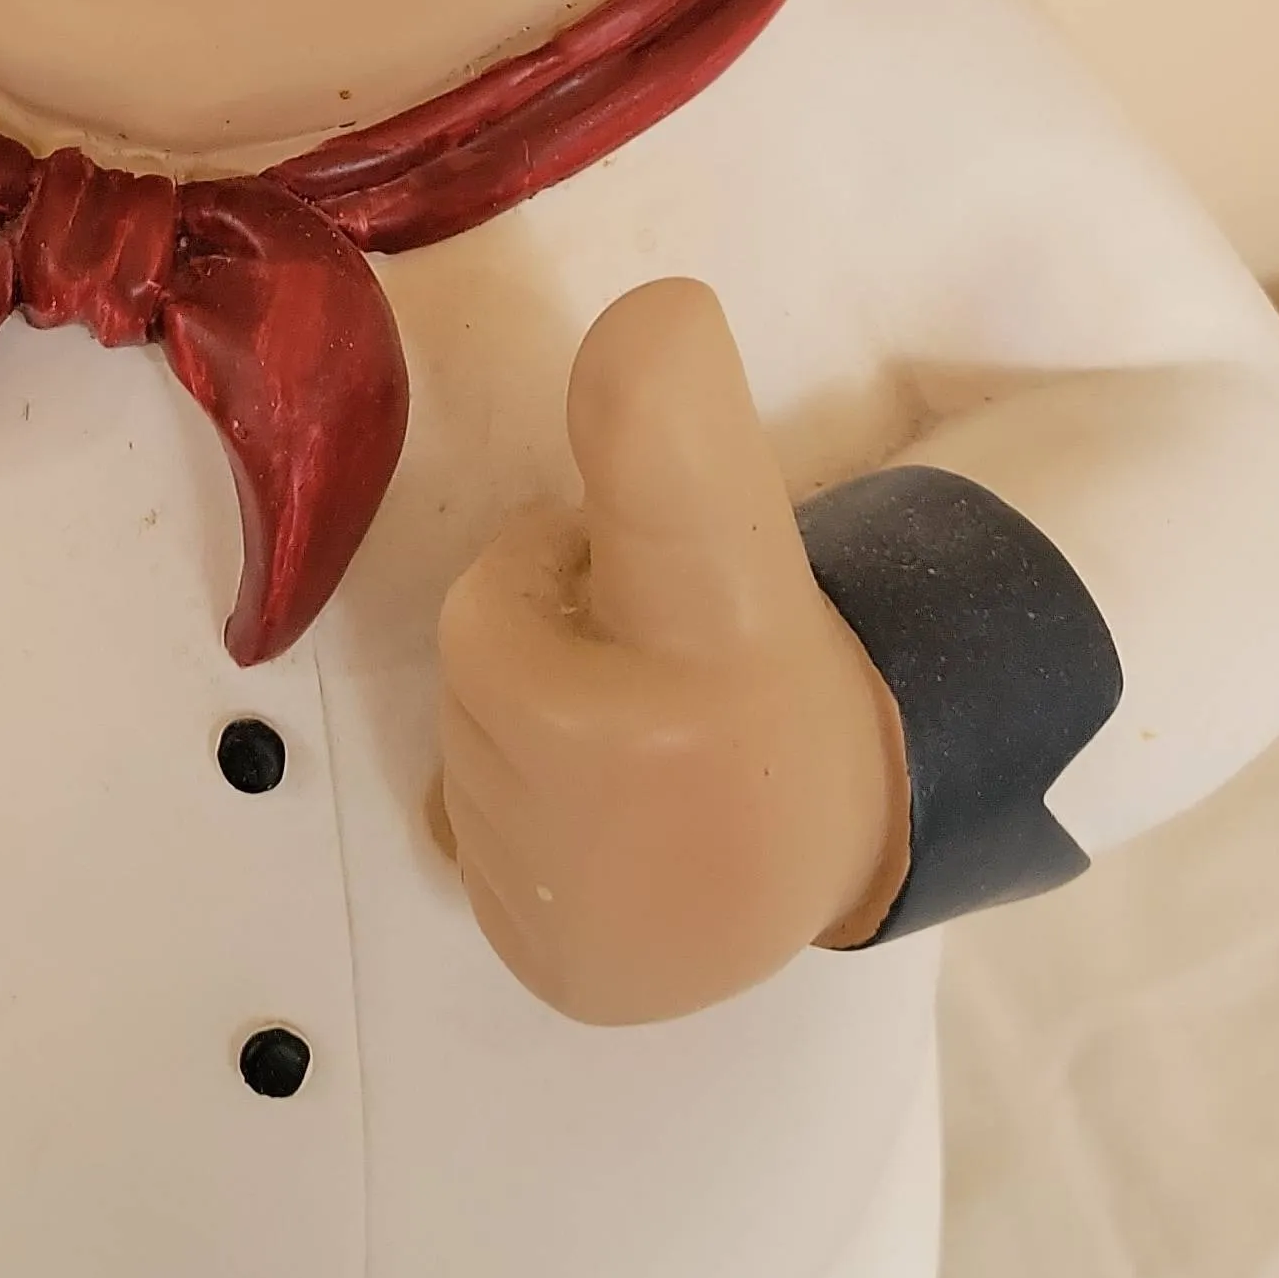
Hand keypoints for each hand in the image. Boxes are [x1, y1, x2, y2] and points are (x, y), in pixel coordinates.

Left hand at [436, 277, 909, 1022]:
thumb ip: (676, 429)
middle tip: (634, 651)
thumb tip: (655, 312)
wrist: (817, 852)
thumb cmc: (759, 664)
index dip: (621, 456)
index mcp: (714, 625)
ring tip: (625, 731)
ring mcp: (596, 885)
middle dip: (540, 622)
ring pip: (466, 737)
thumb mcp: (732, 534)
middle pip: (480, 637)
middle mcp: (647, 762)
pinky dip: (506, 814)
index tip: (663, 324)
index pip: (616, 516)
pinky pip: (461, 834)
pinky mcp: (562, 965)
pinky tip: (593, 818)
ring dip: (522, 715)